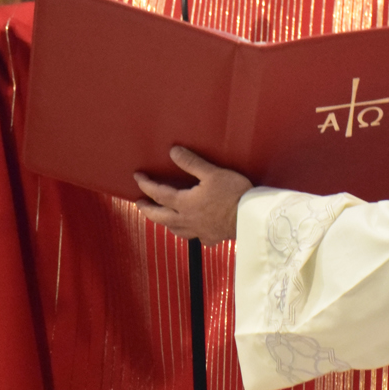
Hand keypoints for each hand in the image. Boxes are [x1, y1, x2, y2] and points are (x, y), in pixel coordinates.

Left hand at [135, 146, 253, 245]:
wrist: (251, 218)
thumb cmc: (233, 194)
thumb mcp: (212, 173)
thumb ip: (191, 163)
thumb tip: (173, 151)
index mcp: (184, 203)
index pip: (158, 194)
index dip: (146, 185)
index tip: (137, 177)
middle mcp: (187, 220)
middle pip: (160, 217)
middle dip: (147, 209)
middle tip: (139, 203)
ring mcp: (199, 231)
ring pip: (175, 229)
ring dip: (165, 222)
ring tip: (162, 217)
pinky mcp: (211, 238)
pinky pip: (195, 237)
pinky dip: (190, 232)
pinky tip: (193, 230)